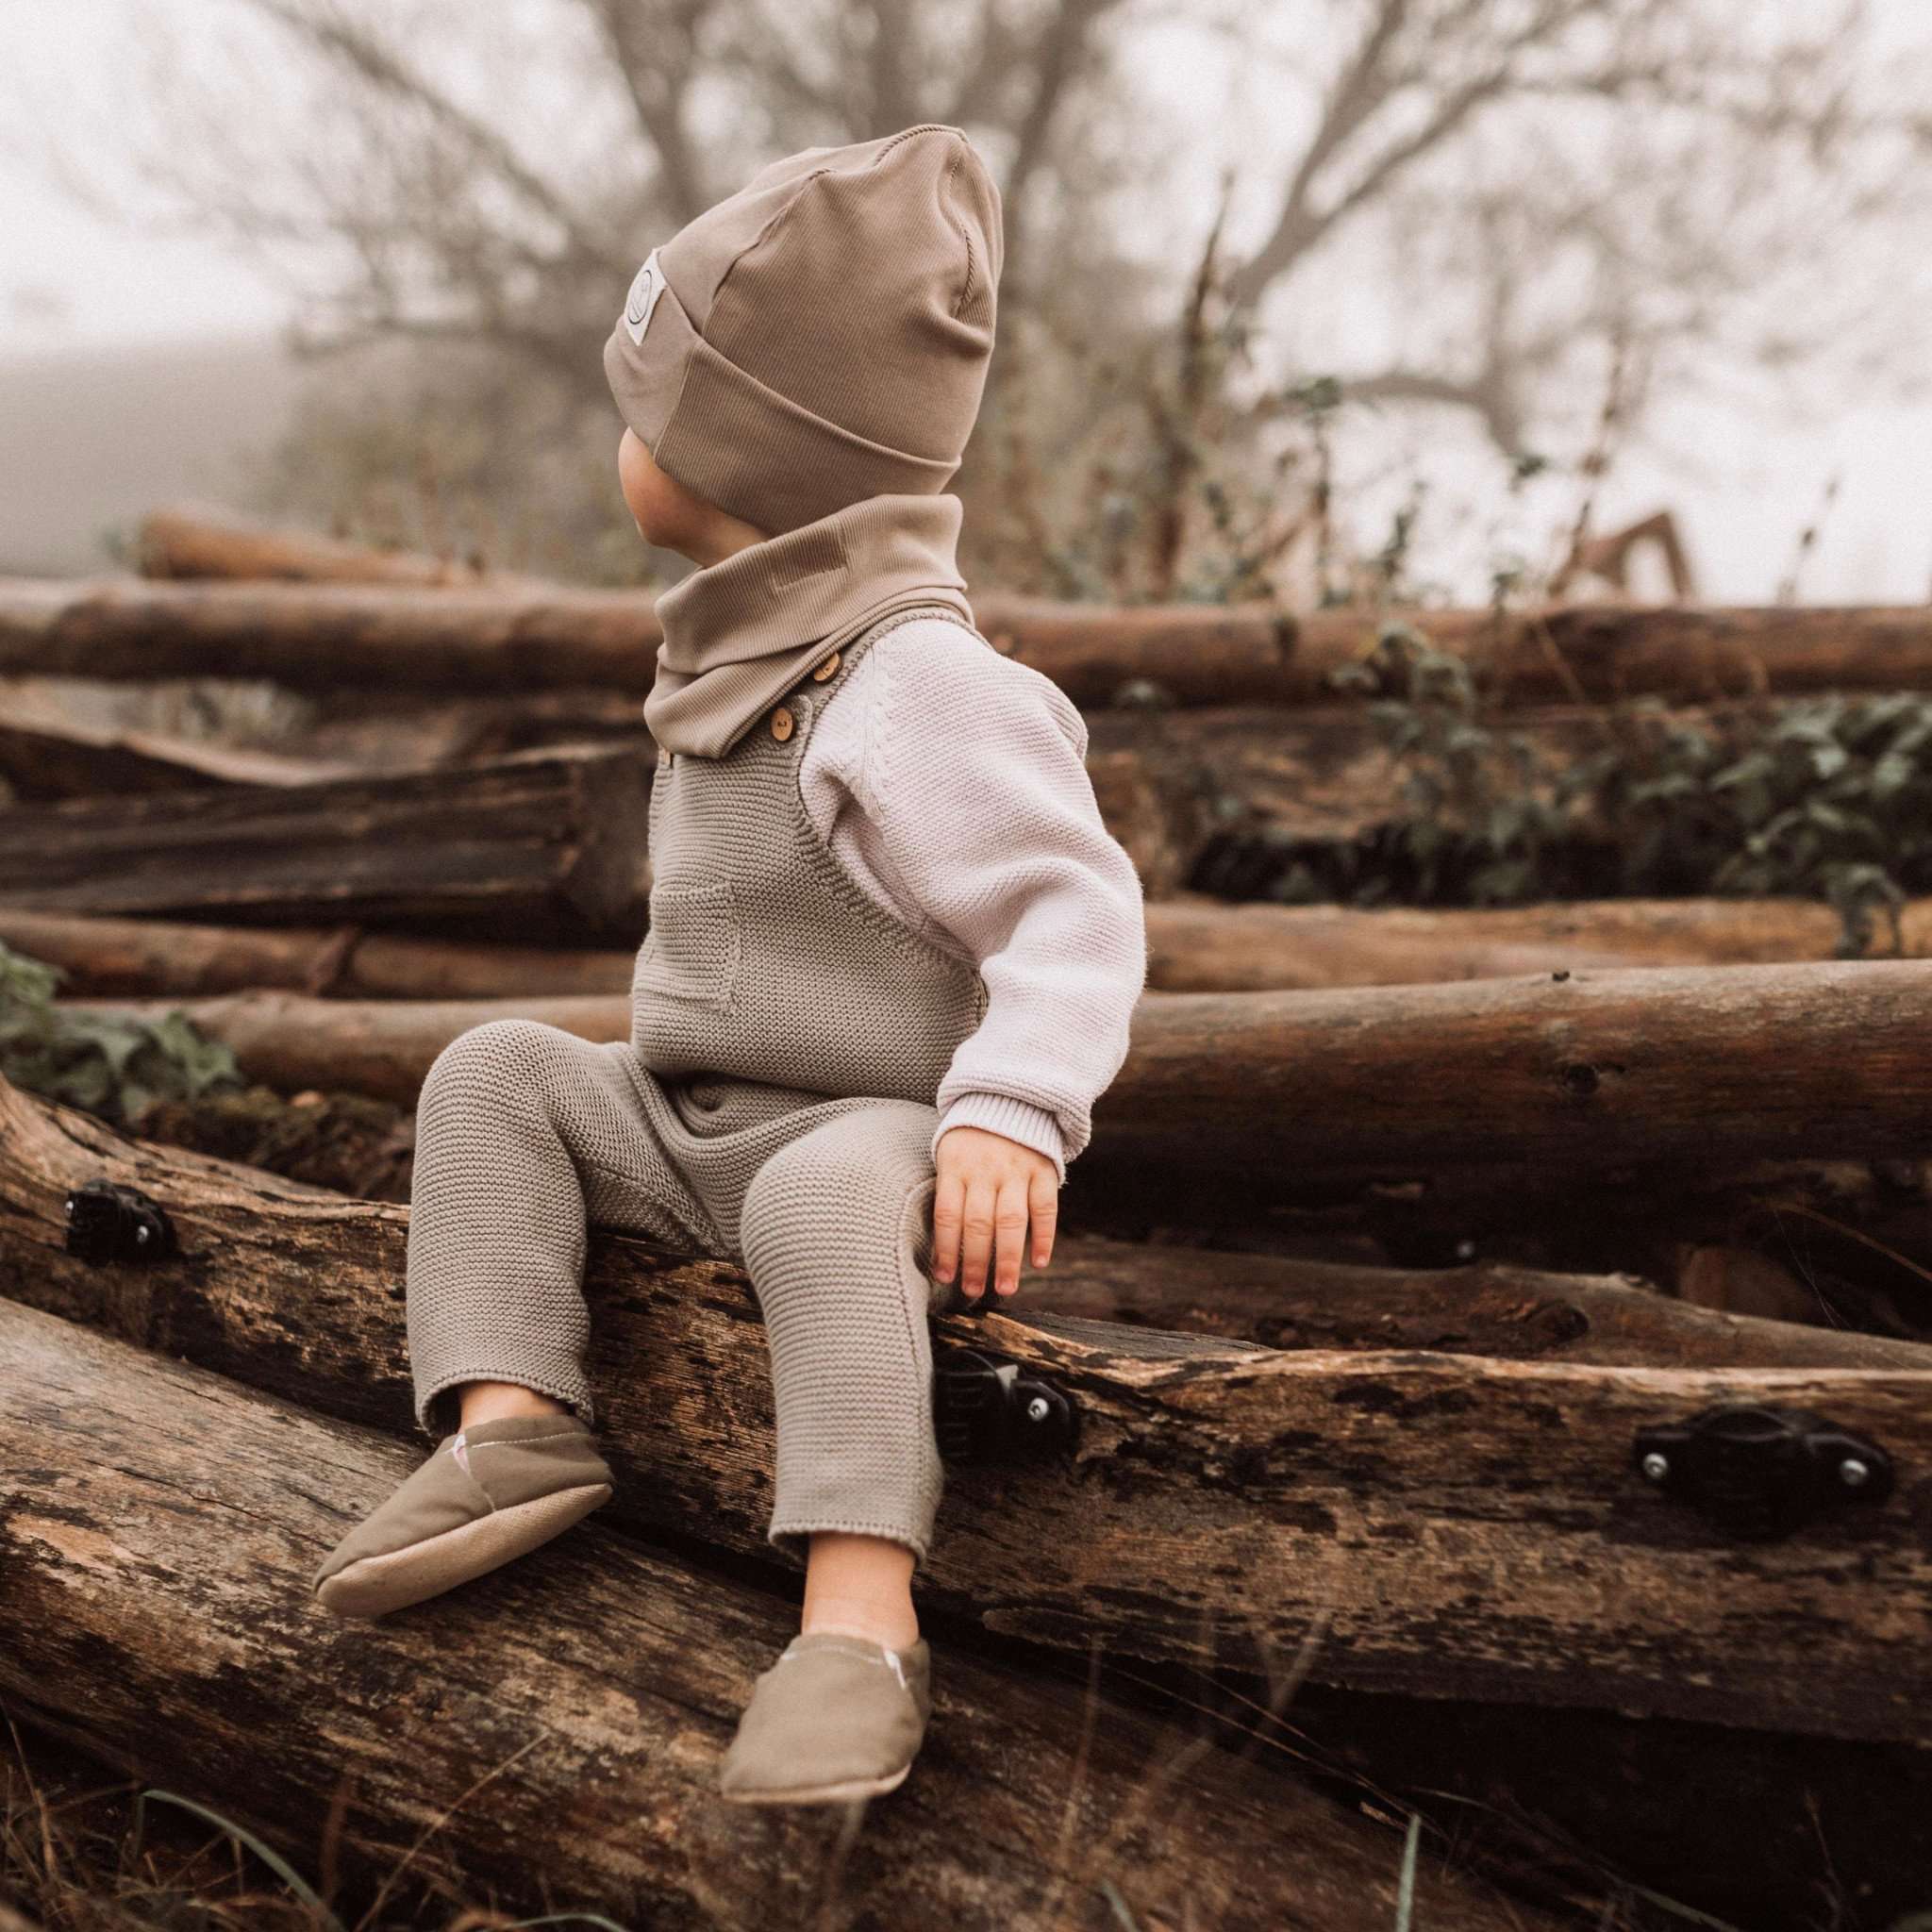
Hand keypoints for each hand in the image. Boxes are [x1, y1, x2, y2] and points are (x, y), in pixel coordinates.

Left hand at [931, 1126, 1058, 1302]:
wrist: (1010, 1099)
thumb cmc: (971, 1141)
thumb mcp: (950, 1157)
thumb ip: (950, 1194)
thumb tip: (944, 1249)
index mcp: (955, 1167)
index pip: (948, 1215)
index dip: (946, 1249)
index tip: (945, 1277)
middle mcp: (985, 1171)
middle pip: (979, 1223)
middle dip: (975, 1262)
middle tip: (972, 1291)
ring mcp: (1016, 1170)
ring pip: (1011, 1221)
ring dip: (1007, 1258)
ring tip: (1004, 1288)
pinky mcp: (1043, 1170)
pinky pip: (1045, 1208)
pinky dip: (1044, 1236)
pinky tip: (1038, 1262)